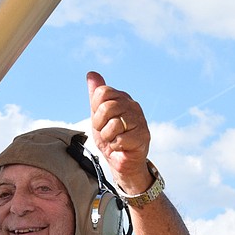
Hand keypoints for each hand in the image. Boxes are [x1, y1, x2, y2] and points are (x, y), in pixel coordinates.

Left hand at [86, 71, 152, 193]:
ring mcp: (140, 120)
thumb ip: (96, 95)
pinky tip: (122, 147)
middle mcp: (133, 106)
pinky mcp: (143, 136)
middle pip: (106, 107)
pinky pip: (120, 139)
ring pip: (113, 124)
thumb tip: (91, 73)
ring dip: (108, 137)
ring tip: (114, 140)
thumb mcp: (98, 115)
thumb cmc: (110, 137)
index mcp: (122, 98)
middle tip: (106, 132)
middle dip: (100, 124)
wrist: (122, 161)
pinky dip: (116, 146)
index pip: (102, 92)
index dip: (95, 109)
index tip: (100, 120)